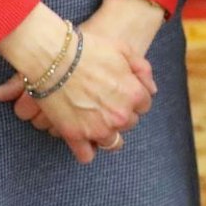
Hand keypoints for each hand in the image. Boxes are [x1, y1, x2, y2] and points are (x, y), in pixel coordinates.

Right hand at [0, 3, 156, 162]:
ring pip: (112, 142)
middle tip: (105, 101)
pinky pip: (87, 155)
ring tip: (96, 121)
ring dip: (107, 133)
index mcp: (134, 94)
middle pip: (129, 123)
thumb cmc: (89, 49)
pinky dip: (87, 149)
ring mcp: (98, 128)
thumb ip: (142, 70)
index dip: (132, 97)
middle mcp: (120, 115)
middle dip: (120, 113)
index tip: (121, 92)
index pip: (144, 106)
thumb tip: (151, 90)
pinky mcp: (75, 136)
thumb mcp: (123, 50)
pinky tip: (83, 137)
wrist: (53, 56)